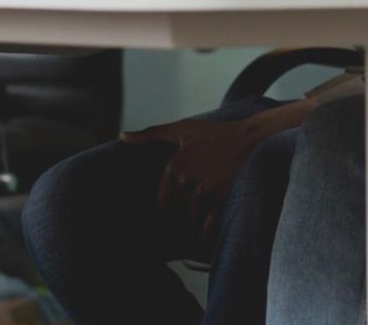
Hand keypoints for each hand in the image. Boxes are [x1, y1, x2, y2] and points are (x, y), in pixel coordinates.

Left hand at [120, 115, 273, 242]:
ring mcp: (206, 186)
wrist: (245, 135)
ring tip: (180, 238)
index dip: (159, 208)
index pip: (162, 194)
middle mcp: (188, 178)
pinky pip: (211, 215)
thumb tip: (122, 135)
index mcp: (175, 164)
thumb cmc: (211, 131)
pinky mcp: (222, 192)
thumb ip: (150, 133)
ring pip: (191, 213)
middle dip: (170, 221)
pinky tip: (201, 237)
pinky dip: (205, 228)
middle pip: (174, 207)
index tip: (155, 218)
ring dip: (186, 226)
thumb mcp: (180, 129)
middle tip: (162, 236)